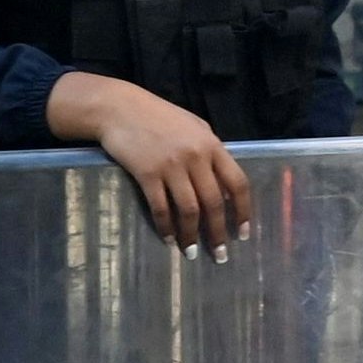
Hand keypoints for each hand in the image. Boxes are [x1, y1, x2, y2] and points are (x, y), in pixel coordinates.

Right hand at [47, 71, 255, 251]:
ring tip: (191, 252)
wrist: (119, 107)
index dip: (243, 211)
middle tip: (219, 254)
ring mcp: (171, 166)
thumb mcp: (194, 126)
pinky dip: (166, 226)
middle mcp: (196, 157)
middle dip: (218, 232)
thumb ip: (210, 151)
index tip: (243, 233)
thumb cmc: (159, 116)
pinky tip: (169, 238)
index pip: (238, 183)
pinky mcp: (147, 173)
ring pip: (189, 209)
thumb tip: (223, 181)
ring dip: (192, 235)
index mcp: (213, 146)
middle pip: (214, 202)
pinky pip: (161, 207)